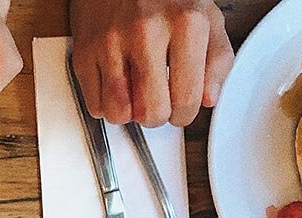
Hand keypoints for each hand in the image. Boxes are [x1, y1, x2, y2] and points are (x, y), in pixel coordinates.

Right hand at [69, 0, 234, 126]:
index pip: (186, 98)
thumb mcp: (207, 16)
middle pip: (151, 112)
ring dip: (129, 114)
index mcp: (186, 25)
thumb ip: (216, 59)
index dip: (185, 114)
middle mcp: (147, 33)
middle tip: (158, 104)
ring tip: (136, 97)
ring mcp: (111, 43)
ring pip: (118, 113)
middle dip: (157, 117)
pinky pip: (93, 103)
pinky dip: (105, 104)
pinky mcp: (85, 50)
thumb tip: (208, 98)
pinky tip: (117, 86)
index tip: (181, 110)